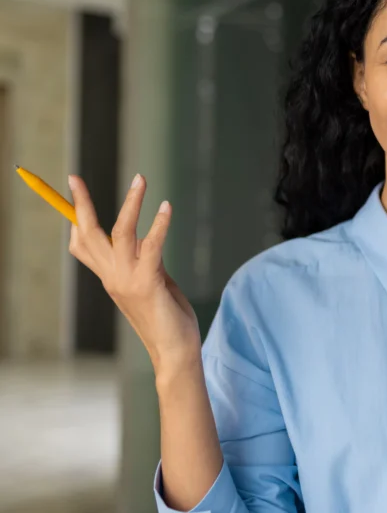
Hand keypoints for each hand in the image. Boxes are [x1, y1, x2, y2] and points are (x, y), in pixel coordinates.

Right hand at [68, 174, 200, 377]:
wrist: (175, 350)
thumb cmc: (167, 317)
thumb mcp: (151, 283)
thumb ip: (144, 262)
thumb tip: (144, 239)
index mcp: (110, 277)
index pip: (83, 244)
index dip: (75, 217)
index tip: (71, 190)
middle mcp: (112, 277)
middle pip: (89, 234)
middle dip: (80, 204)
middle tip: (74, 177)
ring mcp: (127, 280)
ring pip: (120, 232)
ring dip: (131, 203)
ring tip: (141, 178)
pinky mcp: (148, 282)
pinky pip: (152, 246)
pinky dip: (159, 224)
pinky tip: (166, 206)